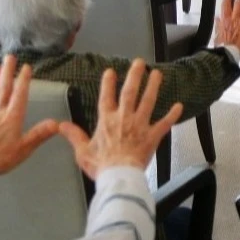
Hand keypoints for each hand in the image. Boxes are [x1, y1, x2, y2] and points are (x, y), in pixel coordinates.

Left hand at [0, 56, 59, 177]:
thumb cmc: (1, 157)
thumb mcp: (24, 148)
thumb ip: (39, 134)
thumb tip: (56, 123)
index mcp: (12, 117)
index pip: (19, 94)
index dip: (23, 80)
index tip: (26, 67)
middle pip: (3, 88)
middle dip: (7, 72)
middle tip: (9, 57)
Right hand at [58, 60, 183, 179]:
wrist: (119, 176)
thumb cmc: (100, 165)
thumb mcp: (82, 151)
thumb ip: (74, 135)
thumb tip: (60, 125)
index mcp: (106, 121)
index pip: (106, 97)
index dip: (108, 83)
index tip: (111, 71)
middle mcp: (124, 118)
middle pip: (130, 92)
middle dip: (135, 76)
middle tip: (140, 62)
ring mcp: (140, 126)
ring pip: (148, 101)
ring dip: (153, 86)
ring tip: (157, 73)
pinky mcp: (152, 136)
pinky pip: (164, 124)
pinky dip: (172, 115)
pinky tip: (179, 106)